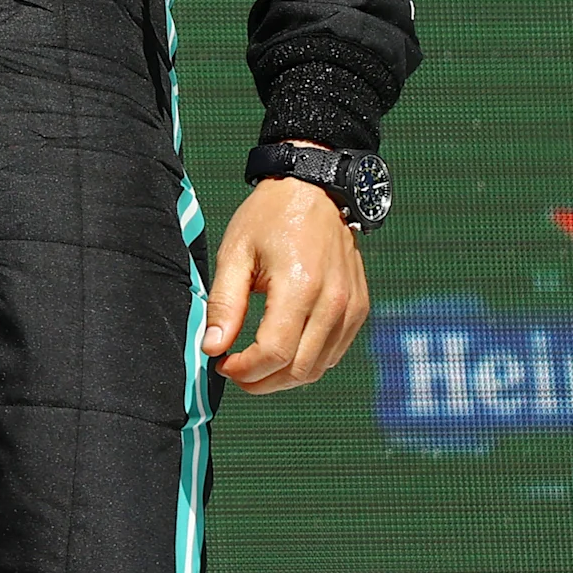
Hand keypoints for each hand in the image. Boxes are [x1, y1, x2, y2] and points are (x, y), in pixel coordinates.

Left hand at [202, 172, 368, 393]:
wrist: (314, 191)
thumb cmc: (269, 218)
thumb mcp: (235, 253)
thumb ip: (223, 303)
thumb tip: (212, 346)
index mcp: (300, 286)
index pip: (275, 352)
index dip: (245, 369)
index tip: (221, 364)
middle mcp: (334, 303)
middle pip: (299, 369)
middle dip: (262, 381)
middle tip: (234, 372)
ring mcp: (352, 309)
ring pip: (319, 368)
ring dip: (284, 377)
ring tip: (254, 364)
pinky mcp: (360, 310)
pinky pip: (334, 353)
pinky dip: (307, 362)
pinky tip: (282, 351)